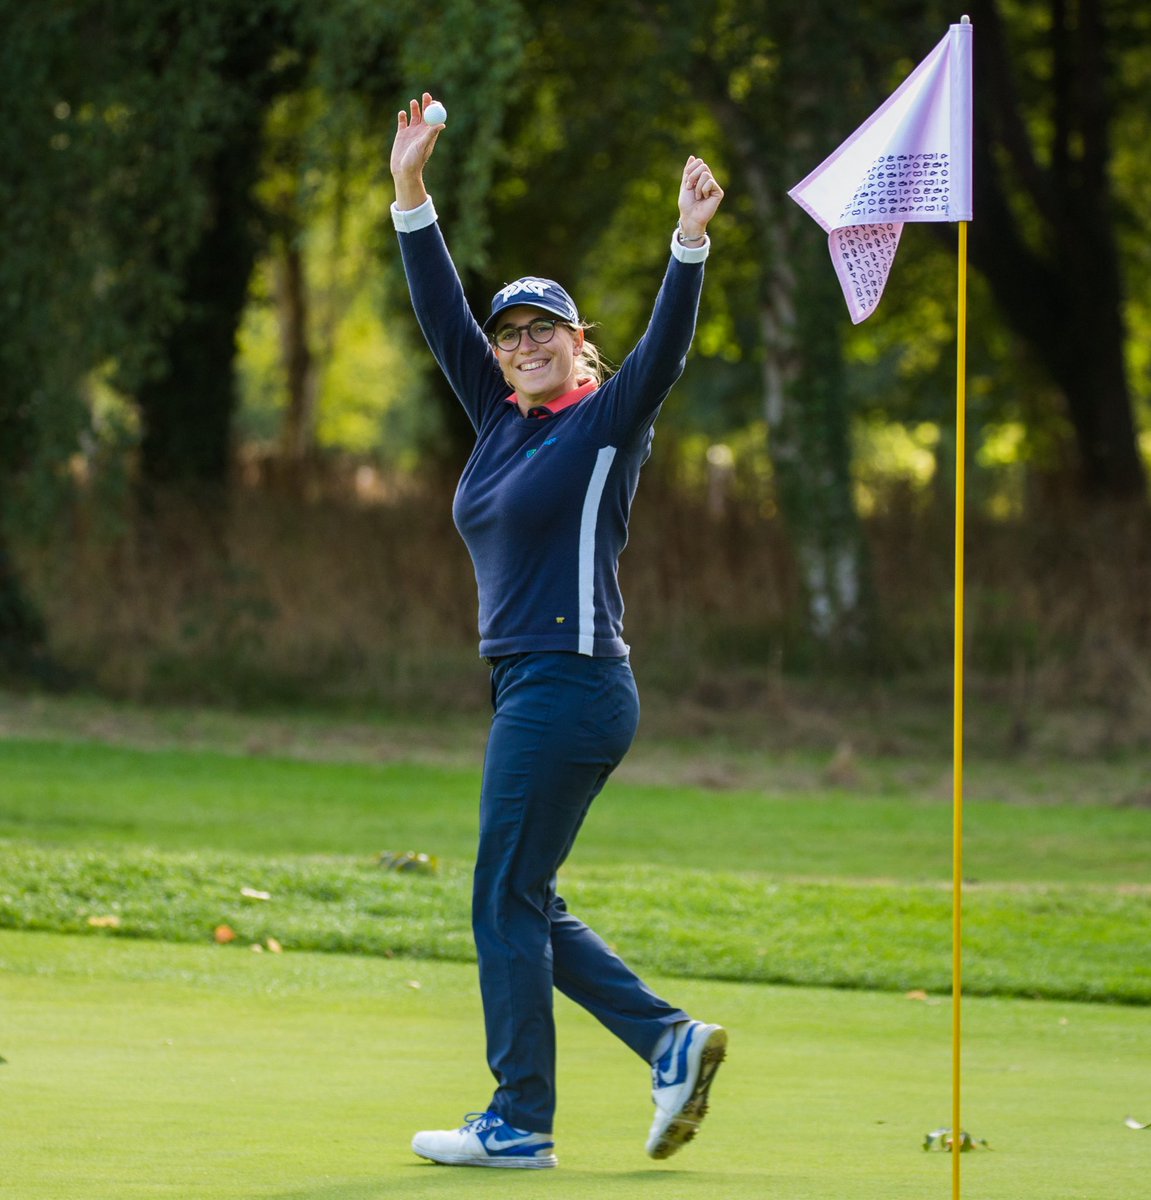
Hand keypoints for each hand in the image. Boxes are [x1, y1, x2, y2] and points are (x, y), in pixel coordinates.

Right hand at [391, 93, 444, 208]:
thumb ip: (431, 134)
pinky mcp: (401, 134)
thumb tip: (442, 124)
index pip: (435, 118)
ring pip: (414, 115)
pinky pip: (402, 121)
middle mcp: (421, 131)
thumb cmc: (415, 160)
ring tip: (413, 102)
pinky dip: (402, 115)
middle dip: (426, 103)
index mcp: (429, 134)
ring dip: (414, 107)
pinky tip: (402, 114)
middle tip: (426, 94)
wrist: (403, 170)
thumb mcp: (424, 145)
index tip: (434, 102)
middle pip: (425, 114)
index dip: (435, 109)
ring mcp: (411, 132)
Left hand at [677, 156, 723, 240]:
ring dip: (697, 186)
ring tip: (697, 196)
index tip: (687, 182)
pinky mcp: (719, 192)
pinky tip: (703, 198)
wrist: (689, 217)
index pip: (699, 162)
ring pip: (706, 174)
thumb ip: (688, 171)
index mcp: (700, 177)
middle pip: (703, 165)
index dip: (691, 169)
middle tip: (690, 188)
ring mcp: (714, 186)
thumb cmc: (687, 204)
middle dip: (693, 176)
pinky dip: (703, 190)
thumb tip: (692, 156)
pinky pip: (710, 182)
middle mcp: (709, 180)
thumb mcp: (685, 185)